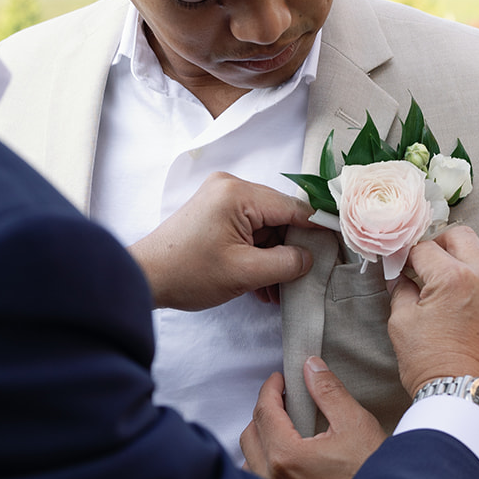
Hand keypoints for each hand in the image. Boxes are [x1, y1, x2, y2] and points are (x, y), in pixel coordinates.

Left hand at [129, 172, 314, 309]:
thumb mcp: (245, 273)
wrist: (144, 278)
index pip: (293, 208)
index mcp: (238, 193)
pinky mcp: (214, 212)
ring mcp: (221, 198)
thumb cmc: (189, 274)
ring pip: (265, 226)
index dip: (316, 232)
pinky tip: (260, 284)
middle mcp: (231, 186)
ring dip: (273, 257)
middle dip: (289, 250)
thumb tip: (310, 257)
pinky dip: (256, 254)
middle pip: (279, 216)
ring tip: (275, 292)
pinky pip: (248, 230)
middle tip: (298, 282)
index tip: (335, 253)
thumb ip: (287, 263)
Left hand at [239, 360, 387, 478]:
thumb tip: (311, 367)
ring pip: (250, 458)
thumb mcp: (355, 424)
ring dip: (261, 437)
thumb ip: (328, 392)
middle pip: (251, 433)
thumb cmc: (372, 472)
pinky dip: (264, 462)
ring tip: (284, 425)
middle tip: (284, 398)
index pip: (264, 412)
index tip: (279, 379)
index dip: (270, 389)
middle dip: (265, 410)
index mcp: (287, 457)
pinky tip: (286, 454)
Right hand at [388, 226, 478, 402]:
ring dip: (470, 266)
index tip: (404, 264)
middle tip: (429, 264)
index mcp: (453, 278)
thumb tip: (399, 276)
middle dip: (441, 246)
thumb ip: (401, 290)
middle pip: (462, 238)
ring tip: (455, 289)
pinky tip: (476, 313)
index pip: (425, 248)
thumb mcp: (402, 325)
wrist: (467, 404)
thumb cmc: (430, 366)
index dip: (408, 255)